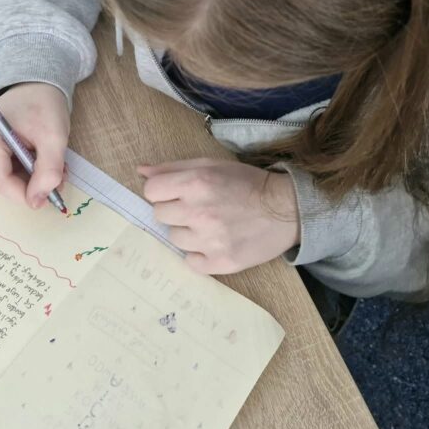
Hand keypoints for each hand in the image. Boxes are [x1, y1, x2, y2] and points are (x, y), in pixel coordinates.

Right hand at [0, 82, 69, 209]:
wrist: (35, 85)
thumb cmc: (44, 104)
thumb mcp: (54, 137)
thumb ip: (48, 170)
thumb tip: (36, 202)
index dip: (23, 194)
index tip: (48, 197)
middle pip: (0, 180)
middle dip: (29, 185)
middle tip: (57, 177)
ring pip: (2, 177)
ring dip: (28, 179)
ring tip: (51, 166)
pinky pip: (2, 169)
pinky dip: (23, 171)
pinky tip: (38, 160)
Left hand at [139, 159, 299, 274]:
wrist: (286, 209)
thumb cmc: (247, 183)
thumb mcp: (211, 165)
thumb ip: (173, 168)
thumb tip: (141, 171)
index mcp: (195, 183)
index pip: (151, 191)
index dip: (161, 191)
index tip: (175, 193)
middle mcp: (199, 212)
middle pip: (160, 215)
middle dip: (175, 210)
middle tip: (198, 208)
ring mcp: (209, 241)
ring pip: (174, 239)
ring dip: (188, 232)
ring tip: (211, 224)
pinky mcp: (220, 263)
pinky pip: (191, 262)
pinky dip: (200, 254)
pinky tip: (215, 243)